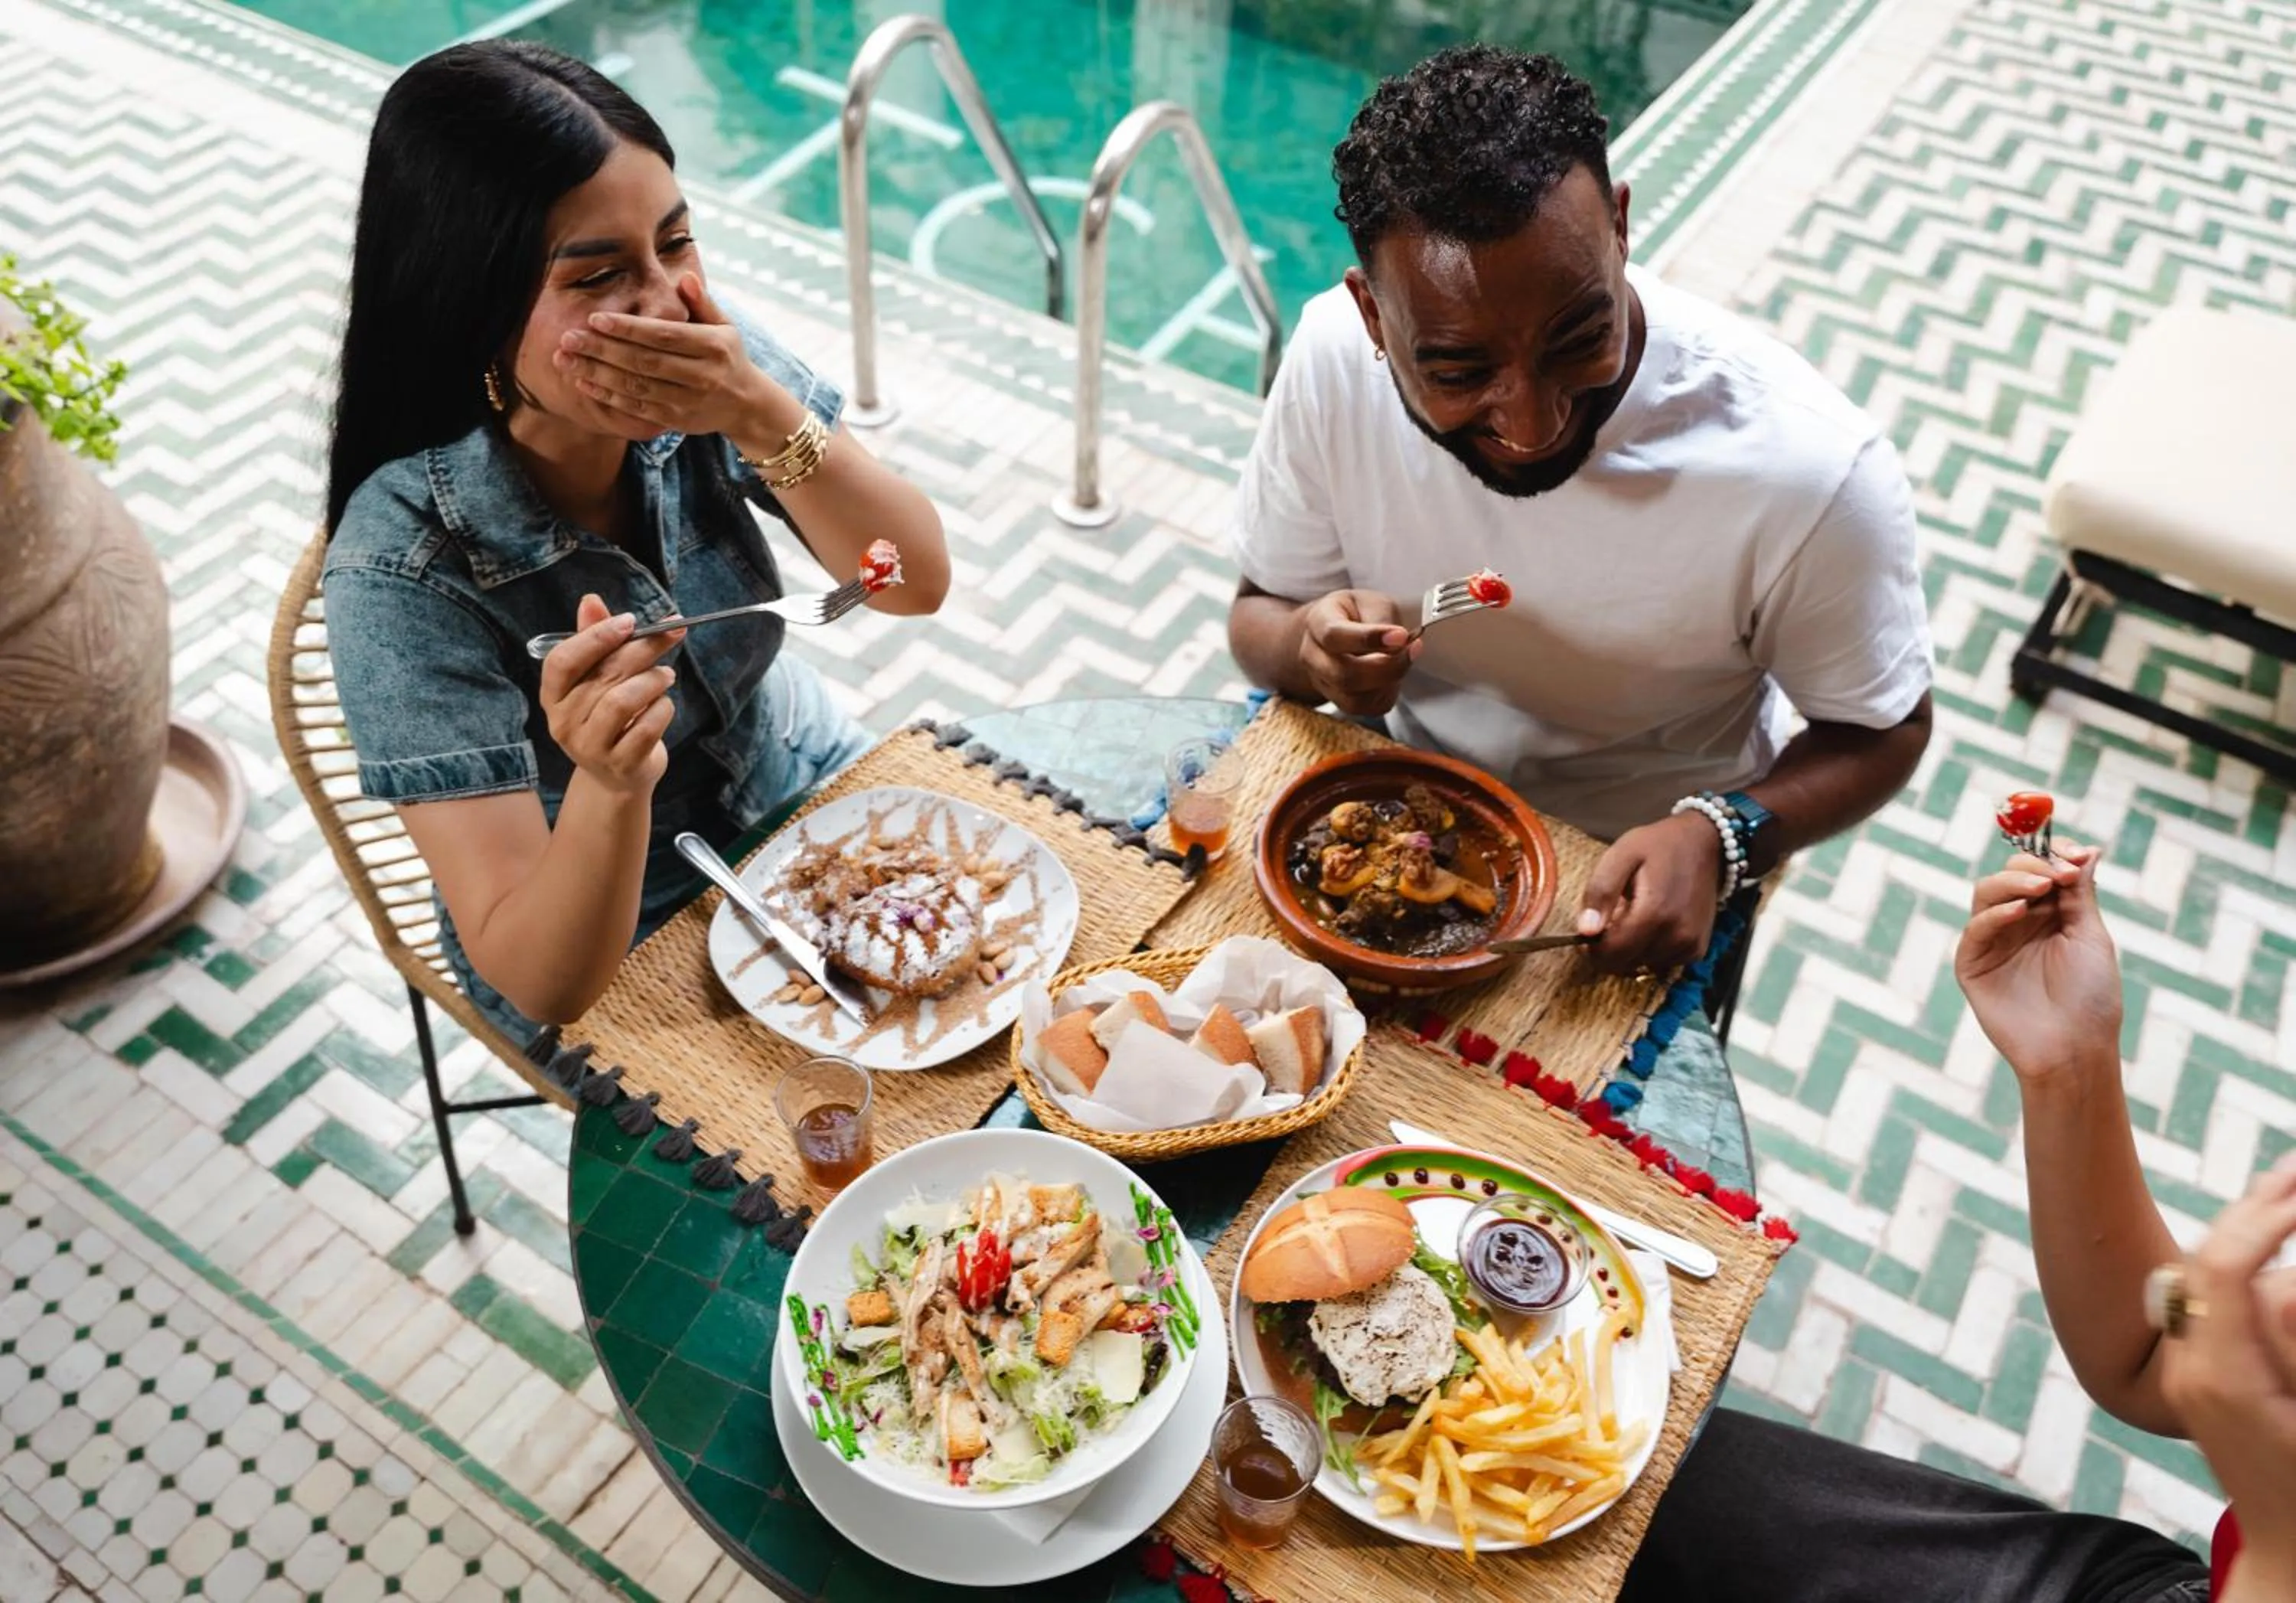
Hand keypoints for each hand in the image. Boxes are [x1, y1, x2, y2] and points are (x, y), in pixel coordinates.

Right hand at [539, 594, 684, 794]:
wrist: (617, 777)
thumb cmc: (608, 717)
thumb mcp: (597, 679)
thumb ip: (594, 640)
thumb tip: (591, 600)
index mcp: (552, 695)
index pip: (562, 661)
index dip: (595, 637)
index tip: (630, 620)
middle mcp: (564, 722)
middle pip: (603, 675)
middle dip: (642, 649)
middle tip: (671, 634)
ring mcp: (590, 747)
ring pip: (622, 701)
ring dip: (653, 680)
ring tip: (667, 675)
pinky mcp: (620, 764)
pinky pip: (646, 728)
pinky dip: (663, 709)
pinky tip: (665, 704)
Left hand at [553, 275, 797, 440]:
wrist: (746, 405)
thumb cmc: (728, 356)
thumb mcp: (724, 325)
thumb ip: (702, 303)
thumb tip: (685, 277)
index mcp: (713, 347)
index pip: (664, 336)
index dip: (629, 328)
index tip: (595, 318)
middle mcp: (702, 376)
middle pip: (644, 362)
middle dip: (603, 350)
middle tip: (568, 338)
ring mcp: (688, 401)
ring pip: (636, 386)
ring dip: (597, 373)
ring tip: (565, 359)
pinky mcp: (676, 419)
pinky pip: (637, 407)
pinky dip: (608, 395)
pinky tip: (583, 382)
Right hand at [1297, 590, 1421, 715]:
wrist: (1338, 631)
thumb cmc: (1355, 613)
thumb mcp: (1370, 602)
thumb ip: (1382, 619)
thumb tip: (1401, 642)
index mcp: (1318, 622)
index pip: (1335, 635)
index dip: (1369, 638)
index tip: (1401, 635)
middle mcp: (1313, 656)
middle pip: (1343, 675)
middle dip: (1386, 668)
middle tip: (1412, 650)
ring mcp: (1322, 682)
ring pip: (1353, 699)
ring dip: (1387, 684)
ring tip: (1403, 662)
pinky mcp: (1339, 701)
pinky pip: (1365, 708)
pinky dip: (1385, 695)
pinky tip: (1392, 677)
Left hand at [1577, 812, 1722, 976]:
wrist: (1706, 845)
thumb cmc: (1659, 846)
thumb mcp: (1621, 856)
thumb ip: (1601, 892)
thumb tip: (1586, 931)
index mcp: (1655, 913)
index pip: (1611, 954)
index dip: (1591, 948)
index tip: (1587, 931)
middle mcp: (1676, 935)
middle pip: (1624, 963)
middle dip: (1610, 947)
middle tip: (1612, 916)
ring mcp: (1690, 945)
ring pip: (1640, 965)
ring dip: (1630, 948)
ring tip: (1634, 915)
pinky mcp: (1697, 950)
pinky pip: (1660, 963)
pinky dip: (1649, 950)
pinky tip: (1652, 924)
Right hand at [1954, 845, 2122, 1083]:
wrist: (2074, 1047)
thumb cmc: (2091, 998)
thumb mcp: (2091, 936)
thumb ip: (2081, 892)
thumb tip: (2089, 849)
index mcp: (2049, 915)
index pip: (2041, 869)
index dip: (2053, 854)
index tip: (2076, 854)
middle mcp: (2018, 923)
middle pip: (2011, 874)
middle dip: (2034, 865)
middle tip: (2059, 874)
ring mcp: (1993, 942)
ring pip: (1986, 892)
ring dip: (2013, 881)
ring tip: (2042, 887)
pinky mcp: (1972, 963)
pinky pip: (1976, 927)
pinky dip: (1996, 913)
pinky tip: (2021, 911)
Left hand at [2159, 1157, 2295, 1589]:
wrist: (2291, 1551)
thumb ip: (2294, 1340)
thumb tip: (2286, 1284)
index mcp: (2218, 1376)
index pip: (2224, 1268)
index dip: (2264, 1220)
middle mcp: (2189, 1367)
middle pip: (2212, 1261)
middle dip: (2258, 1211)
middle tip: (2294, 1171)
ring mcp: (2188, 1370)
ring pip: (2209, 1275)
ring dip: (2251, 1227)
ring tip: (2286, 1186)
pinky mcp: (2199, 1374)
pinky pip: (2213, 1300)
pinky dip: (2242, 1261)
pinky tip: (2269, 1228)